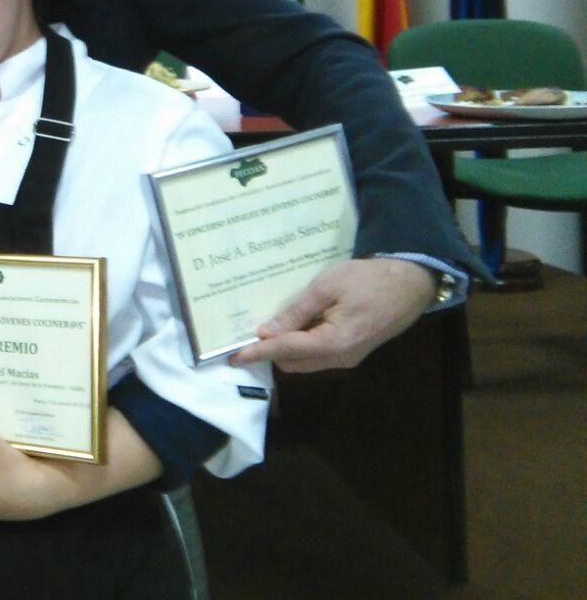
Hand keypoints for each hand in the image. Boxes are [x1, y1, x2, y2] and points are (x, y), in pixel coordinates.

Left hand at [230, 258, 437, 372]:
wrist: (411, 282)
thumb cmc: (368, 280)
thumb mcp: (326, 287)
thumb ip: (296, 312)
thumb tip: (267, 333)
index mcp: (332, 344)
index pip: (285, 351)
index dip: (257, 353)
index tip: (232, 357)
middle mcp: (340, 359)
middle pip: (293, 363)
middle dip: (269, 352)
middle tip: (247, 334)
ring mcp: (349, 357)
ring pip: (306, 361)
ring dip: (285, 349)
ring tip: (266, 328)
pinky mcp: (354, 350)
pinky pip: (319, 354)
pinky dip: (302, 345)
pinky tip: (293, 325)